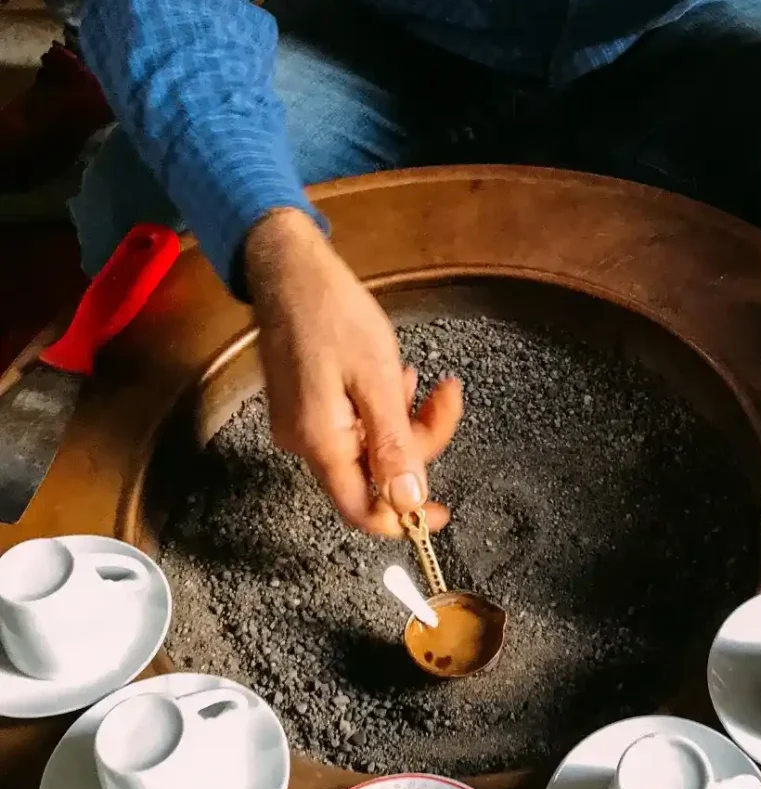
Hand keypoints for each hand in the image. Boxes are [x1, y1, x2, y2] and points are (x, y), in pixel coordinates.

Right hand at [243, 208, 462, 536]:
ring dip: (402, 419)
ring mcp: (303, 426)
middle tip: (443, 399)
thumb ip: (394, 445)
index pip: (360, 510)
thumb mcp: (376, 379)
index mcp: (320, 441)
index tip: (440, 513)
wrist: (288, 267)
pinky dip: (380, 407)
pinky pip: (354, 426)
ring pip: (369, 446)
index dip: (403, 520)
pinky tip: (389, 375)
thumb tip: (409, 501)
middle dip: (417, 442)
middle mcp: (305, 443)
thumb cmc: (330, 312)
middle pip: (374, 474)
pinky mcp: (307, 408)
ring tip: (408, 376)